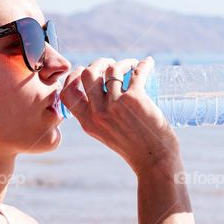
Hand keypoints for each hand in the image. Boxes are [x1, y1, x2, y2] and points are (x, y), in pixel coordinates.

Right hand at [59, 57, 179, 173]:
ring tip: (131, 65)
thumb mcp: (107, 135)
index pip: (68, 93)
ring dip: (122, 62)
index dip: (73, 77)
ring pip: (112, 69)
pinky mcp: (135, 99)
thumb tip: (103, 96)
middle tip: (111, 64)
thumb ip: (99, 119)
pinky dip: (144, 65)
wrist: (154, 161)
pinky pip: (137, 73)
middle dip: (99, 63)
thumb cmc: (135, 149)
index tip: (84, 70)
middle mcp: (98, 113)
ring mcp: (116, 105)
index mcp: (88, 123)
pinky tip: (147, 63)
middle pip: (89, 74)